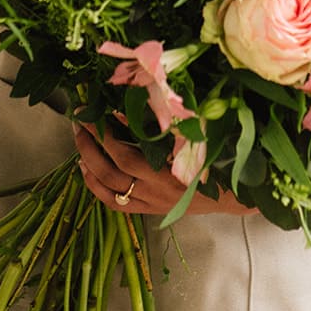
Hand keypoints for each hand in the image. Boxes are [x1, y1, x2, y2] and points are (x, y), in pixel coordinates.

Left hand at [74, 121, 250, 216]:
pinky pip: (115, 203)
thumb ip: (171, 125)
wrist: (230, 195)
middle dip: (92, 145)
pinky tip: (86, 171)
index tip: (99, 113)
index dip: (110, 136)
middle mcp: (156, 192)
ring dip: (89, 164)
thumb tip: (142, 99)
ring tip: (80, 141)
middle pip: (112, 171)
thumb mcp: (197, 139)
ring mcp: (150, 203)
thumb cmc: (216, 160)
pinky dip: (96, 187)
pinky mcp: (148, 211)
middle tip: (81, 121)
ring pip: (109, 189)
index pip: (129, 156)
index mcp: (169, 173)